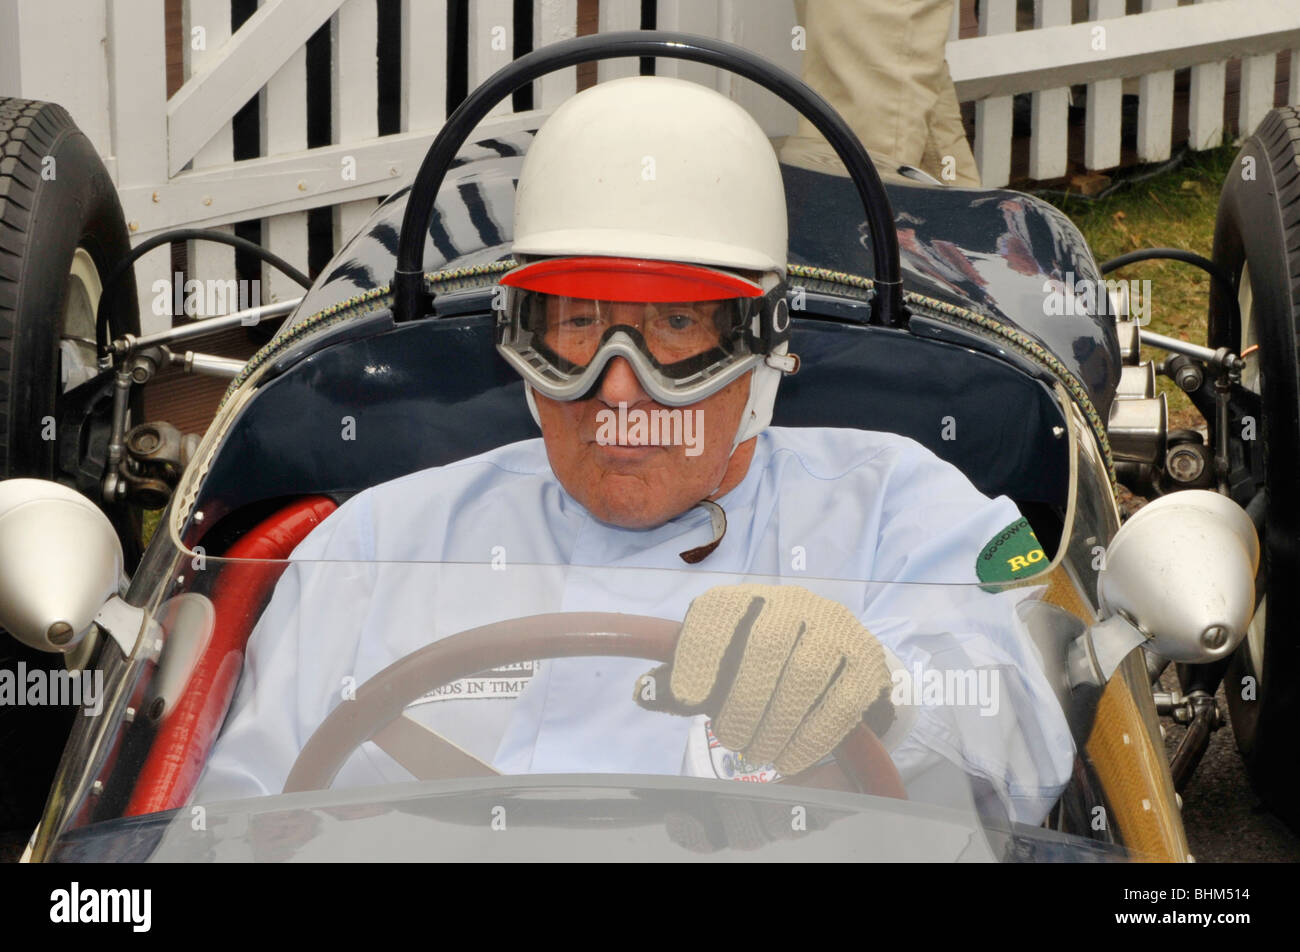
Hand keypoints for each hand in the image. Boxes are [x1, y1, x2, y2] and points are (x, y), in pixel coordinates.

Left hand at [635, 584, 894, 774]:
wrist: (839, 663)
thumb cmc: (768, 666)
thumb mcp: (725, 666)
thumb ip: (684, 682)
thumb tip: (642, 692)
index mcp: (750, 599)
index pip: (722, 611)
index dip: (701, 651)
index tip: (686, 697)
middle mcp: (794, 604)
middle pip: (766, 644)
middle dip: (743, 699)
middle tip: (730, 737)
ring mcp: (836, 629)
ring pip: (804, 673)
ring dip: (776, 722)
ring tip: (758, 753)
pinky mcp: (867, 663)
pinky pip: (841, 702)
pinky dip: (811, 737)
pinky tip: (790, 758)